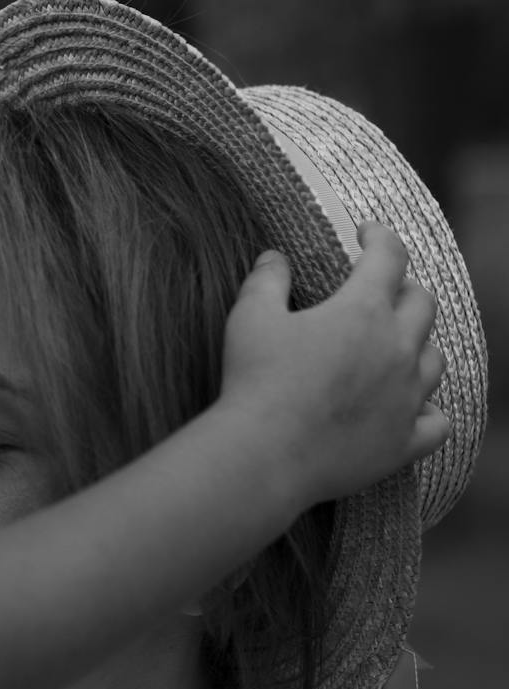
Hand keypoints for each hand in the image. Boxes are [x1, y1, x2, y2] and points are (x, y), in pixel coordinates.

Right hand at [220, 224, 447, 508]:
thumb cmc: (255, 382)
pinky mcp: (404, 441)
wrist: (265, 455)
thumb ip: (267, 280)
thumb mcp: (250, 318)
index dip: (379, 237)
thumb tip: (275, 258)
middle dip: (405, 289)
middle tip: (383, 291)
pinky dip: (431, 412)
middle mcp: (397, 349)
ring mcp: (407, 397)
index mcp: (363, 311)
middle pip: (424, 304)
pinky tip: (415, 409)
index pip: (389, 256)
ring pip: (435, 360)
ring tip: (397, 348)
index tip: (366, 233)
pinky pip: (437, 423)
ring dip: (419, 346)